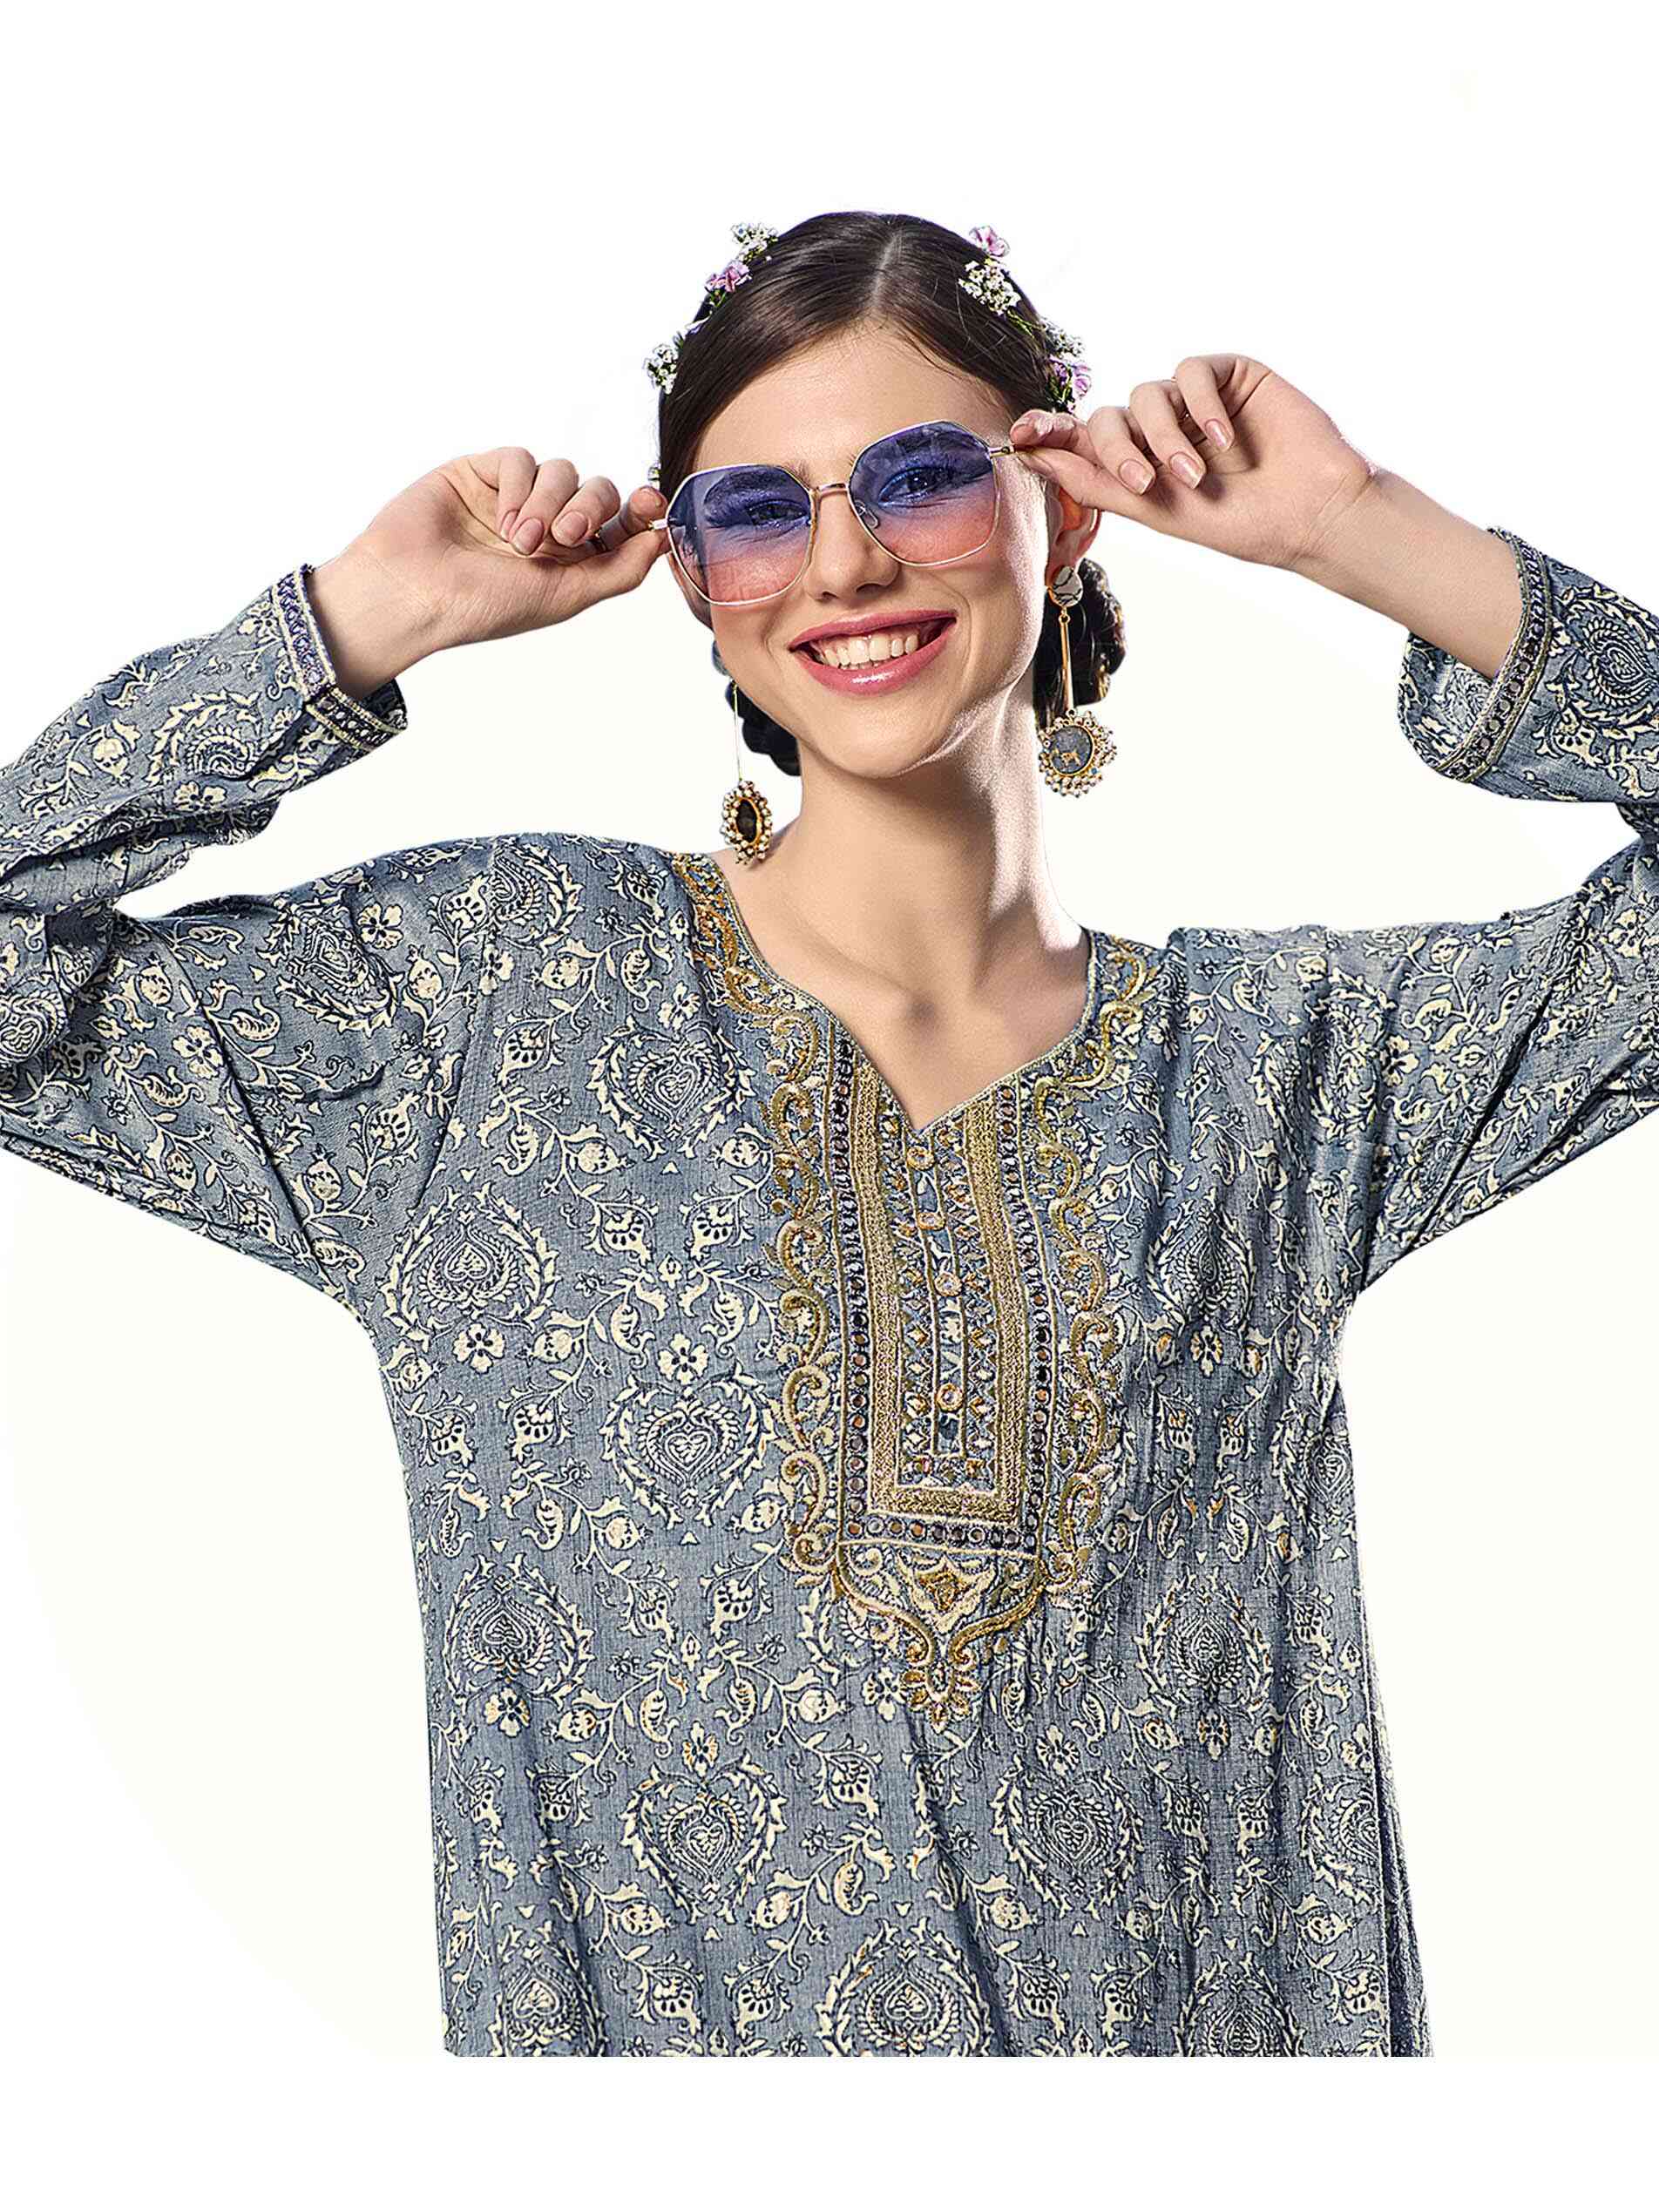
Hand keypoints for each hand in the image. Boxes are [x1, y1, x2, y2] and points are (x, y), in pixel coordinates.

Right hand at [328, 446, 670, 664]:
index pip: (620, 524)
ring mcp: (515, 498)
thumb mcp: (565, 597)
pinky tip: (501, 518)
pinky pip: (522, 458)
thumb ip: (619, 571)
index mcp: (570, 559)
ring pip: (562, 471)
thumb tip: (662, 540)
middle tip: (565, 537)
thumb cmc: (483, 606)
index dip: (640, 511)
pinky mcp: (483, 473)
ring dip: (548, 503)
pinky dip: (519, 485)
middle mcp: (546, 525)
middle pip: (597, 491)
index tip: (650, 504)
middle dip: (589, 510)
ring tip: (519, 541)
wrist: (414, 591)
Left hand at [1009, 356, 1380, 573]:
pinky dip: (1200, 406)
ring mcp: (1192, 399)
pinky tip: (1223, 441)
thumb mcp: (1158, 510)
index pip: (1082, 439)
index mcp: (1138, 462)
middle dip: (1117, 448)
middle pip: (1108, 416)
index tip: (1021, 436)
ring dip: (1163, 437)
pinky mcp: (1228, 374)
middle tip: (1143, 482)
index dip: (1049, 432)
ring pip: (1145, 394)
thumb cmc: (1239, 523)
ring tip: (1194, 475)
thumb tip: (1036, 457)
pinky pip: (1190, 372)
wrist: (1310, 513)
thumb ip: (1098, 483)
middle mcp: (1159, 427)